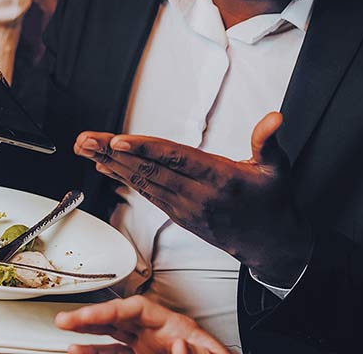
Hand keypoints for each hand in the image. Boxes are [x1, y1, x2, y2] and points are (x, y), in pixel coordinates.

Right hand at [54, 296, 228, 353]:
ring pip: (112, 339)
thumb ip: (197, 349)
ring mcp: (147, 348)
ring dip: (89, 340)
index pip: (134, 309)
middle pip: (117, 319)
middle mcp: (156, 334)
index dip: (108, 310)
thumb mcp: (214, 353)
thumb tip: (179, 342)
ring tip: (68, 342)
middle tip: (64, 320)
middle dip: (89, 318)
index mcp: (173, 325)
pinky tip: (83, 353)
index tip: (87, 315)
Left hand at [76, 112, 309, 284]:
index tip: (118, 141)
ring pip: (143, 182)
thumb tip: (274, 118)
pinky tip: (104, 164)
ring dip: (111, 164)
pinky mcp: (179, 214)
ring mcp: (185, 207)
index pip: (176, 160)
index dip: (145, 150)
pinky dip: (123, 178)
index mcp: (220, 179)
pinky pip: (147, 193)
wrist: (270, 244)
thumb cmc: (272, 202)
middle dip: (113, 154)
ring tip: (85, 147)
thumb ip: (268, 141)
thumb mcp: (277, 169)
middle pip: (150, 170)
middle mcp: (197, 195)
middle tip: (85, 140)